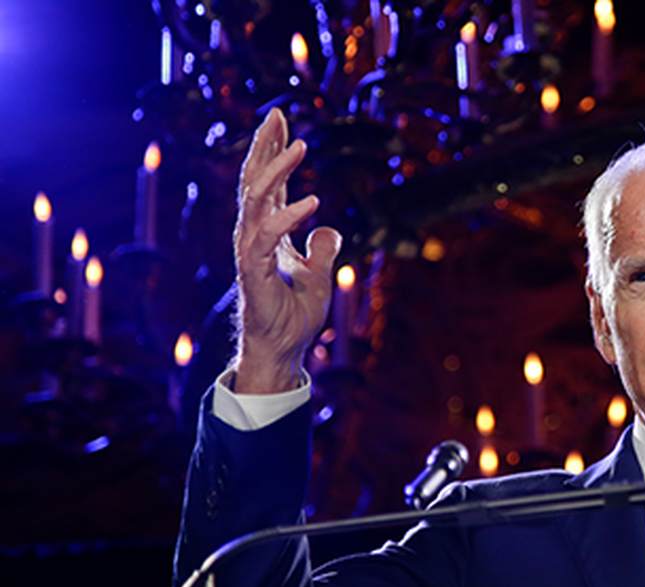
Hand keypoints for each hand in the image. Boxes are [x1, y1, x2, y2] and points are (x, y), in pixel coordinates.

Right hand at [232, 108, 340, 392]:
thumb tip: (328, 229)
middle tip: (276, 114)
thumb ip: (322, 249)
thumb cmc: (294, 315)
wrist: (283, 349)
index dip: (271, 150)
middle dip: (264, 146)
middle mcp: (254, 235)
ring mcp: (251, 252)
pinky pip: (267, 237)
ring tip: (300, 147)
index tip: (280, 120)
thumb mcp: (319, 275)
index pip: (266, 182)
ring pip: (256, 200)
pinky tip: (312, 202)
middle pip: (254, 180)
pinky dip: (288, 217)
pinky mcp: (254, 272)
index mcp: (267, 232)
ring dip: (277, 171)